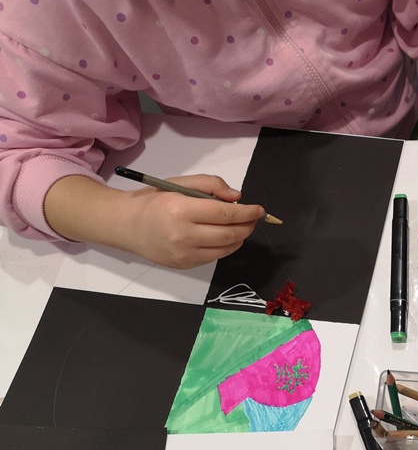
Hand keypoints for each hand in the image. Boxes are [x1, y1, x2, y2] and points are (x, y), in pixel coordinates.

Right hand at [45, 174, 264, 268]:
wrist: (127, 225)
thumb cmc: (154, 200)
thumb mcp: (180, 184)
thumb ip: (210, 185)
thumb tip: (237, 197)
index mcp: (181, 210)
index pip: (225, 213)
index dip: (247, 212)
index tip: (259, 209)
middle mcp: (183, 235)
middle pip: (229, 234)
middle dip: (247, 226)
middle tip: (253, 218)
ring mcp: (184, 254)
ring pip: (226, 248)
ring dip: (240, 237)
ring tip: (241, 226)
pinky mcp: (185, 265)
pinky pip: (215, 256)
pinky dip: (226, 246)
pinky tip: (225, 236)